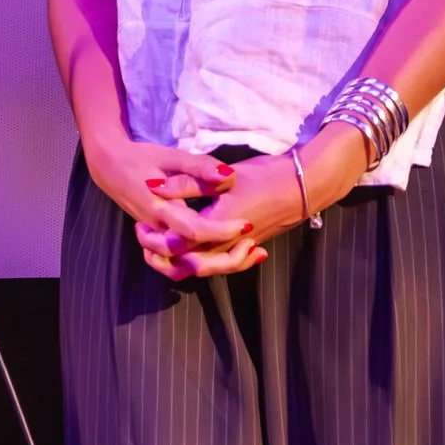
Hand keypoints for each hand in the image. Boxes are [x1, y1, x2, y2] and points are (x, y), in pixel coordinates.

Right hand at [83, 135, 252, 282]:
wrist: (111, 168)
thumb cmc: (142, 159)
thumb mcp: (172, 156)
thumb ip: (199, 167)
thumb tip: (226, 175)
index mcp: (161, 210)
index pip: (194, 230)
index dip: (222, 231)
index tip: (247, 225)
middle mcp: (158, 232)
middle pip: (191, 260)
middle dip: (226, 260)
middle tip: (255, 247)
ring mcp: (156, 240)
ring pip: (184, 268)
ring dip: (216, 266)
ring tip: (246, 254)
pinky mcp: (158, 242)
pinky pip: (177, 264)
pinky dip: (201, 265)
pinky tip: (224, 254)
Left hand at [140, 127, 375, 278]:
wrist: (304, 188)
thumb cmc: (265, 177)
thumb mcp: (224, 176)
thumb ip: (187, 183)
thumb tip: (153, 185)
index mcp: (215, 229)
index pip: (174, 245)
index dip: (154, 239)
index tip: (141, 222)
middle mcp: (224, 246)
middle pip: (184, 266)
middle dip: (161, 257)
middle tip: (144, 239)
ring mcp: (236, 250)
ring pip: (200, 268)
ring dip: (179, 262)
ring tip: (162, 247)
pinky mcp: (245, 247)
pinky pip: (217, 263)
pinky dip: (201, 261)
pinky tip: (193, 251)